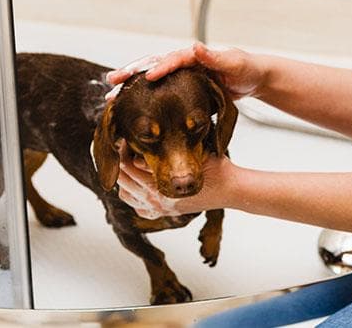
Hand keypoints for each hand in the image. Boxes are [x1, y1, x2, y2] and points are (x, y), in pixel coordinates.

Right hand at [105, 42, 264, 100]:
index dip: (158, 68)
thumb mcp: (235, 63)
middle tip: (112, 82)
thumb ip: (216, 56)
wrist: (252, 79)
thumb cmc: (246, 69)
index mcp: (193, 56)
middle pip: (151, 66)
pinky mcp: (180, 89)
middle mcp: (182, 63)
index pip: (171, 60)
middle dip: (131, 74)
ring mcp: (179, 76)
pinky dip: (141, 97)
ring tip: (111, 97)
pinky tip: (127, 108)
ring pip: (149, 79)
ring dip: (130, 87)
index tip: (146, 77)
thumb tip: (196, 45)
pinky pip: (157, 92)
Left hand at [116, 154, 231, 218]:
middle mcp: (156, 201)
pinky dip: (134, 196)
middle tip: (125, 147)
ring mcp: (159, 209)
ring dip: (125, 179)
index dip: (124, 149)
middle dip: (121, 161)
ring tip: (130, 163)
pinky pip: (138, 208)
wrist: (230, 189)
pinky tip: (139, 184)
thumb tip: (142, 150)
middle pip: (123, 180)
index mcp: (160, 188)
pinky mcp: (164, 213)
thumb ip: (168, 154)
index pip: (128, 166)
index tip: (126, 138)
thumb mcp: (193, 154)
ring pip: (126, 195)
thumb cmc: (215, 169)